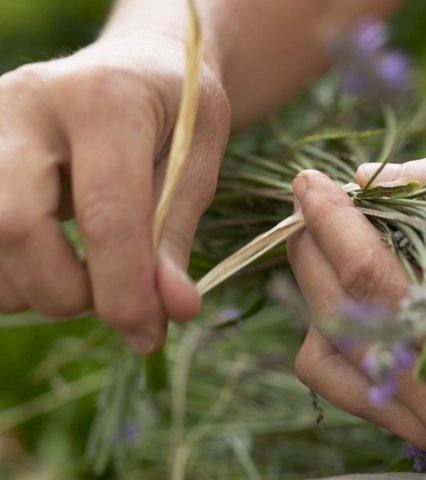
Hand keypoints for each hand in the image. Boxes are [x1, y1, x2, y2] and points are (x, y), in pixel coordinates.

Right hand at [0, 33, 229, 352]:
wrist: (136, 67)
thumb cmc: (177, 113)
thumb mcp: (199, 161)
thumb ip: (175, 235)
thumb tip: (173, 312)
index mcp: (104, 100)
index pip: (104, 213)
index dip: (125, 288)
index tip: (149, 333)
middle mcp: (26, 105)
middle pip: (15, 228)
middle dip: (68, 292)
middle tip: (117, 300)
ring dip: (39, 288)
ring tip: (89, 273)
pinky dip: (15, 275)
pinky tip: (54, 262)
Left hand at [287, 155, 425, 448]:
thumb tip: (360, 177)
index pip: (368, 271)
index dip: (330, 221)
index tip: (307, 182)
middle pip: (337, 307)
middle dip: (312, 244)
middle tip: (311, 206)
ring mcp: (420, 416)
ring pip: (322, 343)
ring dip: (313, 284)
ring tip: (328, 247)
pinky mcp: (403, 425)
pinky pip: (327, 374)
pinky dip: (320, 329)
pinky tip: (343, 299)